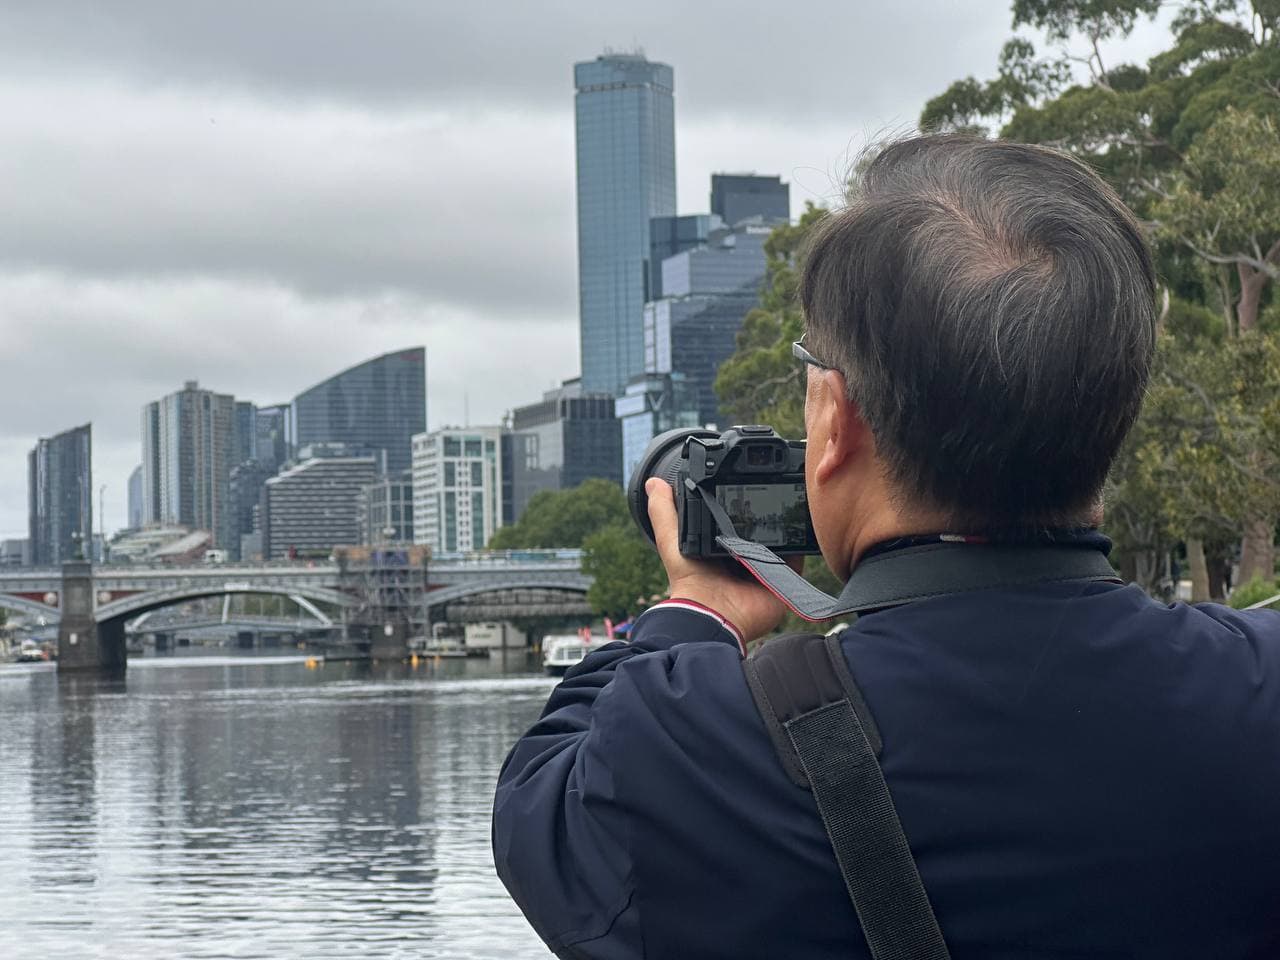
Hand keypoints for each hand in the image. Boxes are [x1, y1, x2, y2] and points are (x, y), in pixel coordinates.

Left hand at [645, 477, 796, 643]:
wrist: (714, 614)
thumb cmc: (690, 582)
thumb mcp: (672, 541)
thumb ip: (664, 513)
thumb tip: (653, 483)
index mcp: (722, 547)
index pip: (736, 520)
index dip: (740, 503)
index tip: (745, 480)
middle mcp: (745, 557)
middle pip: (761, 529)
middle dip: (767, 513)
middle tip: (773, 488)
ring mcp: (766, 569)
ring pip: (782, 540)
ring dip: (786, 525)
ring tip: (789, 503)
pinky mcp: (783, 579)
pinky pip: (798, 559)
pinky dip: (802, 545)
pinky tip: (803, 528)